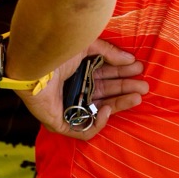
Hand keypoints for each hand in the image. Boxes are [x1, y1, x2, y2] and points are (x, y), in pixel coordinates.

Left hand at [13, 37, 147, 139]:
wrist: (34, 62)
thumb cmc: (57, 50)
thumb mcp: (86, 46)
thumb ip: (108, 52)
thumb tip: (131, 59)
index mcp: (79, 71)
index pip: (106, 75)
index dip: (123, 72)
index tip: (139, 69)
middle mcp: (74, 89)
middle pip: (106, 93)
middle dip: (126, 89)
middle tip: (144, 87)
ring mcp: (67, 106)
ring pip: (99, 111)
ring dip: (119, 105)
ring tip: (137, 97)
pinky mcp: (60, 123)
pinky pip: (83, 130)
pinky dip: (97, 123)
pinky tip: (107, 110)